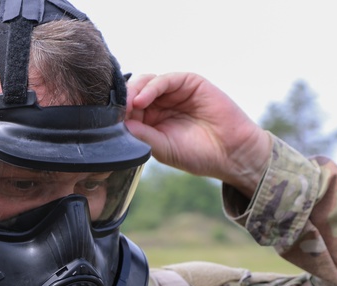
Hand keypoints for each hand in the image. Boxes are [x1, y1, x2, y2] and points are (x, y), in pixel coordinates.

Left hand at [126, 72, 271, 195]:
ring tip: (126, 106)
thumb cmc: (198, 155)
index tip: (104, 122)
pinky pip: (165, 79)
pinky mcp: (189, 83)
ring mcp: (174, 92)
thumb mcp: (162, 148)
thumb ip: (141, 135)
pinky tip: (141, 100)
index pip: (128, 110)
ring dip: (133, 92)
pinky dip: (151, 87)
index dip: (116, 114)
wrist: (231, 153)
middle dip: (122, 101)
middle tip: (112, 112)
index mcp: (151, 120)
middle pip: (133, 93)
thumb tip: (117, 125)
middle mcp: (161, 104)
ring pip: (146, 82)